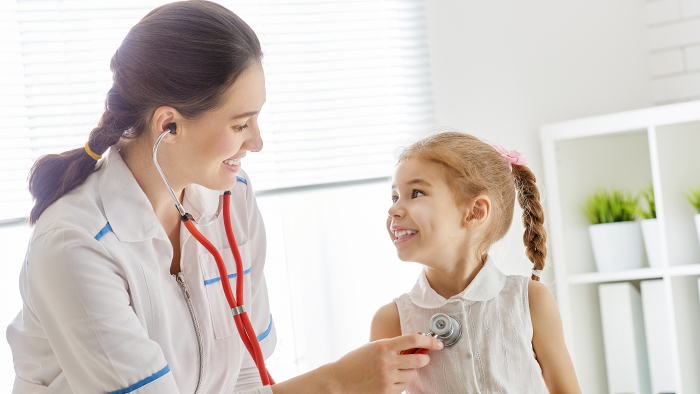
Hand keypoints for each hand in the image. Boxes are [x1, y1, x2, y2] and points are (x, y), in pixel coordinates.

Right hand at [324, 334, 443, 393]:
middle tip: (422, 357)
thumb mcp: (373, 347)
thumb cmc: (355, 361)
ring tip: (398, 369)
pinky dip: (401, 382)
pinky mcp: (387, 391)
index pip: (413, 340)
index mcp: (384, 346)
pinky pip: (403, 386)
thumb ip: (392, 344)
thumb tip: (415, 341)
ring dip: (410, 372)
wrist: (339, 380)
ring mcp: (388, 378)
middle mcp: (387, 362)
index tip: (437, 342)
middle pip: (419, 360)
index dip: (429, 340)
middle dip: (424, 358)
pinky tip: (390, 379)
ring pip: (413, 375)